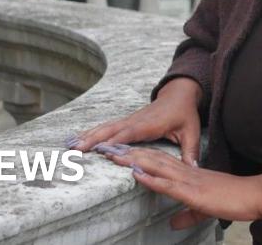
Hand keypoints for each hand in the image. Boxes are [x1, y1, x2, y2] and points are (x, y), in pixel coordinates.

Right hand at [66, 77, 203, 164]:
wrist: (178, 94)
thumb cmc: (184, 113)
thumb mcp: (192, 131)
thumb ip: (190, 150)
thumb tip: (192, 168)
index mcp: (149, 124)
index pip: (129, 134)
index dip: (115, 141)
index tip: (100, 150)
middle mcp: (135, 121)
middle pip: (110, 130)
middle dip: (93, 139)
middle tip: (75, 150)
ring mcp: (128, 120)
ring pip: (105, 128)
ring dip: (87, 136)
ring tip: (69, 146)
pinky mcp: (126, 121)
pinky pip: (106, 127)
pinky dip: (91, 132)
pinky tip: (78, 139)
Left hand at [100, 147, 261, 229]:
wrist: (254, 194)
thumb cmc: (235, 200)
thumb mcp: (205, 210)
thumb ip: (188, 215)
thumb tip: (173, 223)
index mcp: (189, 175)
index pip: (160, 162)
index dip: (140, 156)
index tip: (122, 152)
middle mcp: (186, 173)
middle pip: (153, 159)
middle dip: (131, 154)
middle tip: (109, 148)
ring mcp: (189, 181)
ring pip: (157, 167)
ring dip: (135, 161)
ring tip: (115, 156)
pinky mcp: (194, 192)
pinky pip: (168, 184)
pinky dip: (151, 179)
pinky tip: (137, 175)